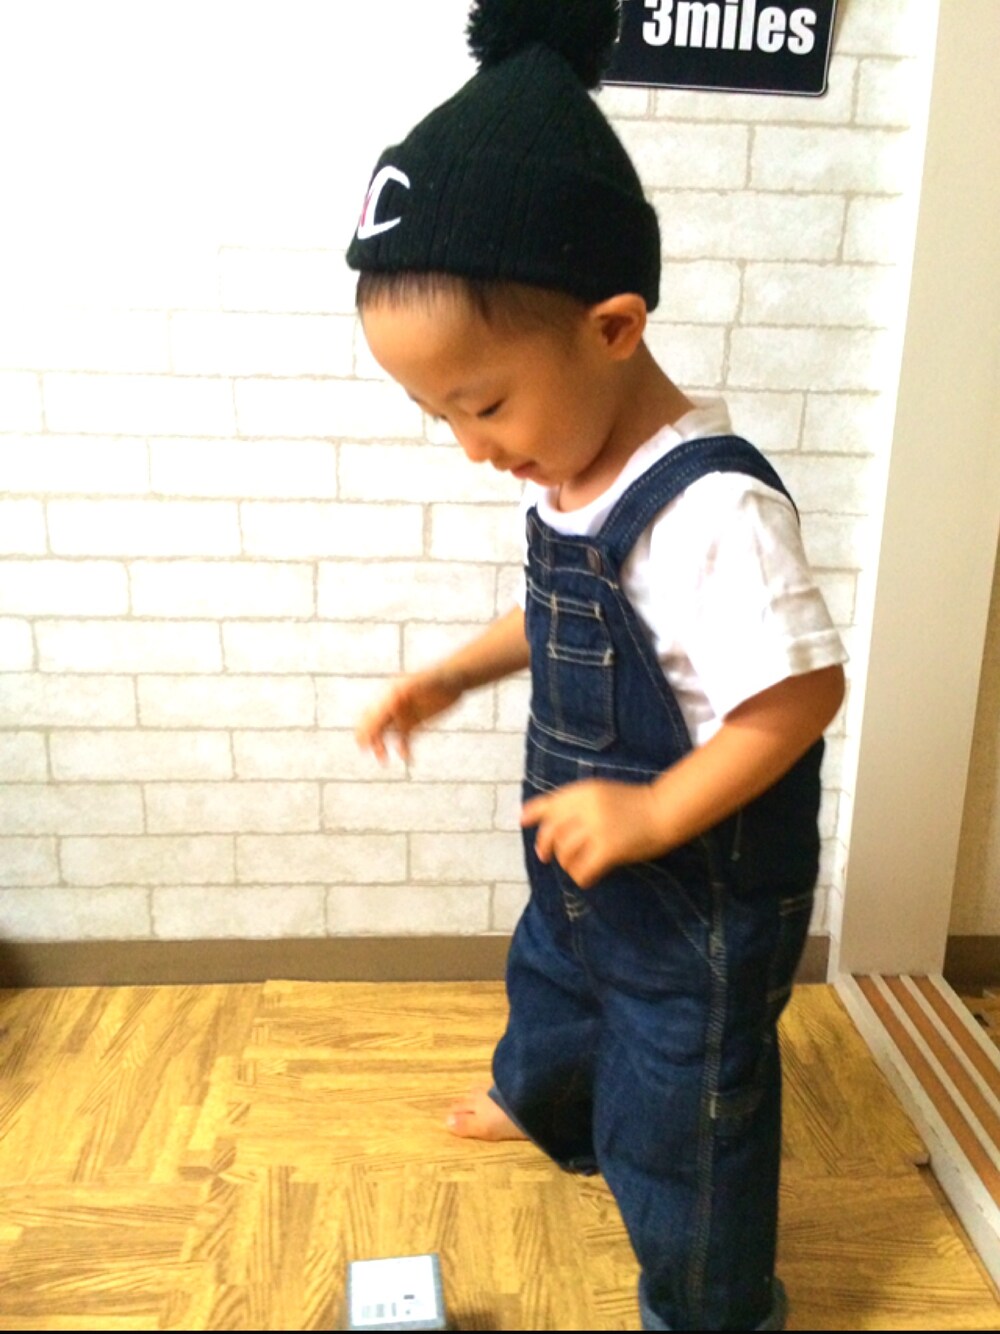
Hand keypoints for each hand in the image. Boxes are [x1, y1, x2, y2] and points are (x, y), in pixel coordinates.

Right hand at [355, 669, 463, 763]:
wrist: (454, 679)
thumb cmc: (438, 677)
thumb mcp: (424, 682)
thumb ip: (410, 688)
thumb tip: (395, 692)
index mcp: (391, 695)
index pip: (374, 714)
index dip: (367, 728)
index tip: (364, 742)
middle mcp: (394, 706)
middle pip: (376, 725)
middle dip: (371, 739)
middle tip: (373, 753)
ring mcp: (403, 716)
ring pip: (387, 734)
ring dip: (382, 747)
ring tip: (384, 761)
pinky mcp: (414, 724)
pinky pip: (404, 740)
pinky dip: (404, 750)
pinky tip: (407, 759)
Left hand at [520, 780, 665, 889]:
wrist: (664, 811)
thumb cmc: (634, 803)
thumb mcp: (602, 793)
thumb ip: (576, 803)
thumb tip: (541, 819)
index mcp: (584, 791)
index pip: (549, 803)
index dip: (533, 813)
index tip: (522, 822)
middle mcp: (586, 807)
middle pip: (553, 832)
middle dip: (546, 846)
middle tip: (546, 857)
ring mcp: (597, 828)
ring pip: (566, 853)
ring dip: (568, 864)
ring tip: (578, 865)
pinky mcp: (608, 849)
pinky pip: (583, 870)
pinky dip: (582, 877)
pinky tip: (588, 877)